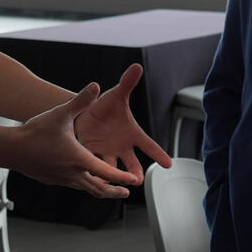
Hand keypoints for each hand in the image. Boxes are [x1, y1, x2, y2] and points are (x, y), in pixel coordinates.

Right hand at [7, 84, 140, 198]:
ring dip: (99, 189)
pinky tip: (83, 177)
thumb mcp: (61, 114)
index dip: (122, 178)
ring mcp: (61, 179)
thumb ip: (81, 100)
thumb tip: (96, 86)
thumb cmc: (34, 132)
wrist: (10, 148)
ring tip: (109, 187)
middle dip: (114, 191)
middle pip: (99, 189)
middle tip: (126, 192)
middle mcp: (72, 173)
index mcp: (79, 159)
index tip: (133, 182)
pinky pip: (72, 185)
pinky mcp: (52, 180)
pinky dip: (83, 184)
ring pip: (85, 189)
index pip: (107, 173)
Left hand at [72, 63, 173, 188]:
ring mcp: (107, 155)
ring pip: (112, 171)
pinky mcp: (90, 158)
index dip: (158, 154)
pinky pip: (93, 169)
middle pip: (132, 165)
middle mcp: (122, 148)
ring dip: (113, 178)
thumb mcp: (115, 95)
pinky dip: (93, 176)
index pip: (149, 145)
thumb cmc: (104, 107)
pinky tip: (91, 183)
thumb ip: (127, 83)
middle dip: (134, 173)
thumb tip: (137, 66)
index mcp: (132, 134)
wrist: (83, 115)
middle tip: (137, 179)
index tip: (168, 164)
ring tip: (112, 185)